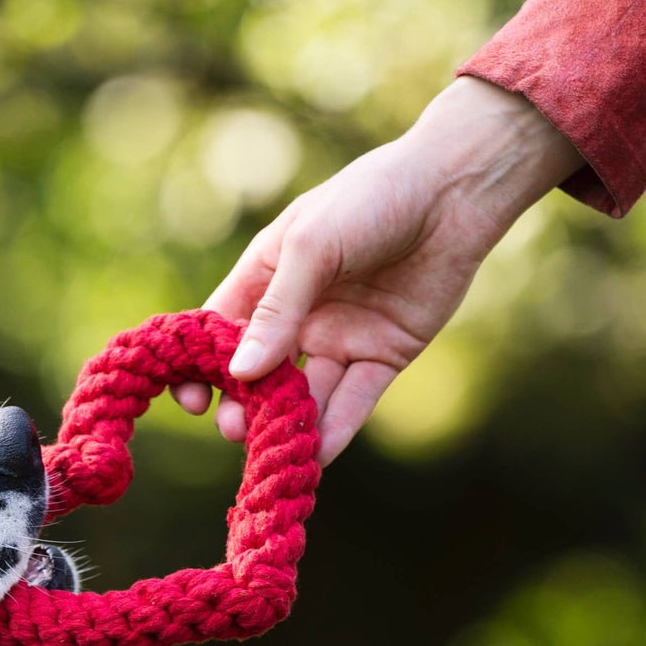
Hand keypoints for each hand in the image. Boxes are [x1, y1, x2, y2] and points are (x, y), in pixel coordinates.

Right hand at [176, 77, 585, 463]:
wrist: (453, 192)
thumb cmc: (370, 200)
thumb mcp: (311, 247)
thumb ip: (276, 312)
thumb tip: (238, 375)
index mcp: (267, 278)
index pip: (221, 332)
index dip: (201, 368)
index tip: (192, 401)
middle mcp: (299, 314)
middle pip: (259, 373)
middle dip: (243, 405)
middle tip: (235, 430)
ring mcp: (340, 337)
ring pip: (305, 393)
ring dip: (287, 423)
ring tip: (276, 448)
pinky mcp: (383, 355)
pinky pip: (354, 399)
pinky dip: (337, 427)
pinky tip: (319, 452)